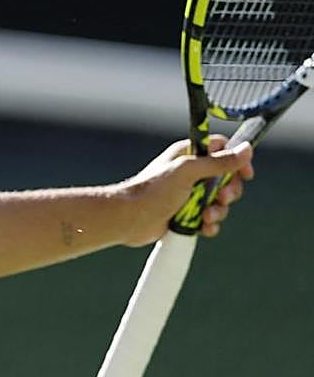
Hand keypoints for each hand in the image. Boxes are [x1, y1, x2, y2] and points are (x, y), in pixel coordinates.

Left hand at [119, 135, 253, 246]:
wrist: (130, 218)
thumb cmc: (153, 190)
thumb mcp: (188, 171)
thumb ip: (218, 162)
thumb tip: (246, 149)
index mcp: (189, 155)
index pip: (223, 151)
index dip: (236, 162)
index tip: (245, 174)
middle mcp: (190, 173)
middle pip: (226, 179)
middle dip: (228, 192)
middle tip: (221, 198)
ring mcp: (188, 195)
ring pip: (219, 202)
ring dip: (218, 211)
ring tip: (206, 216)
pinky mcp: (186, 214)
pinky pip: (209, 219)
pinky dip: (210, 224)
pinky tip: (203, 227)